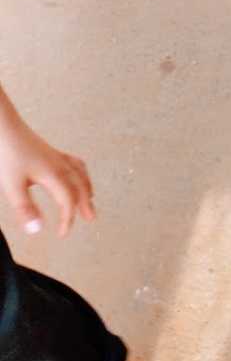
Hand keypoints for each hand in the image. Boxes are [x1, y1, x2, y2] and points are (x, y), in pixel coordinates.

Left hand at [0, 114, 94, 236]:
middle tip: (91, 217)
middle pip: (80, 185)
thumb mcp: (12, 186)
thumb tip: (37, 229)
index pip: (68, 200)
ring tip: (90, 196)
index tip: (63, 233)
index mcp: (53, 174)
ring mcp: (55, 156)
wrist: (3, 127)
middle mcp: (59, 164)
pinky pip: (73, 162)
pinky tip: (72, 173)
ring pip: (79, 172)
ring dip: (86, 186)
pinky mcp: (49, 151)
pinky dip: (79, 172)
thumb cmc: (7, 154)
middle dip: (85, 203)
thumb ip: (25, 209)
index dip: (68, 218)